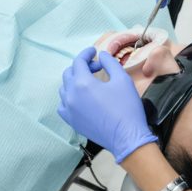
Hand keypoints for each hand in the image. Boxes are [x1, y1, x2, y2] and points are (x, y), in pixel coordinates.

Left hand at [58, 47, 157, 163]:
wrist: (127, 138)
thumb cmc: (126, 108)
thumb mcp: (122, 79)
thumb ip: (110, 63)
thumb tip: (102, 55)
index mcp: (82, 84)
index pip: (78, 62)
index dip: (86, 54)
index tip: (94, 52)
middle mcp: (71, 96)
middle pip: (69, 73)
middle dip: (82, 67)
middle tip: (97, 67)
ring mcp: (69, 110)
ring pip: (64, 89)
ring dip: (75, 81)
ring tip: (90, 82)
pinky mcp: (72, 121)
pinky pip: (63, 105)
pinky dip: (70, 97)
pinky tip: (82, 98)